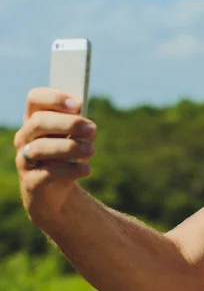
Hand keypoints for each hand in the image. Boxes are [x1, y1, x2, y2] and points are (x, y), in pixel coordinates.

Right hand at [14, 88, 96, 224]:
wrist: (57, 193)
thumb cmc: (68, 157)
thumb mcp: (76, 139)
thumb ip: (79, 127)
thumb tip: (88, 125)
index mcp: (35, 119)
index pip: (35, 99)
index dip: (55, 98)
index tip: (78, 104)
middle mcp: (25, 137)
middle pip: (39, 121)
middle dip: (69, 123)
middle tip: (93, 130)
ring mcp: (24, 160)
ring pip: (40, 148)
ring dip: (71, 148)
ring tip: (91, 150)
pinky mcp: (30, 182)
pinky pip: (47, 173)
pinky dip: (71, 170)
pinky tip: (86, 170)